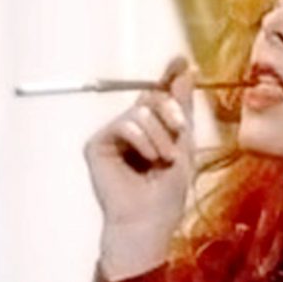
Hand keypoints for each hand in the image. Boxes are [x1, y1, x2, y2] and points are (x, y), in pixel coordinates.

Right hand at [84, 57, 195, 278]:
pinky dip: (142, 141)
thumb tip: (186, 69)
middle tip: (181, 130)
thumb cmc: (167, 193)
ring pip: (141, 112)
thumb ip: (182, 108)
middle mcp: (130, 129)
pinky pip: (125, 124)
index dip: (170, 76)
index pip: (159, 95)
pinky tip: (148, 160)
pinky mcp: (97, 145)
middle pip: (151, 96)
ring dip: (160, 136)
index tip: (183, 60)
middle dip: (172, 112)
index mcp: (152, 130)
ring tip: (164, 160)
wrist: (149, 221)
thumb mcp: (184, 145)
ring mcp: (112, 136)